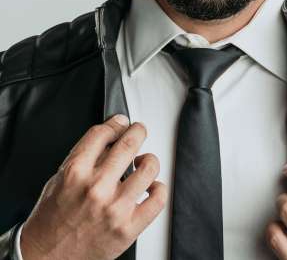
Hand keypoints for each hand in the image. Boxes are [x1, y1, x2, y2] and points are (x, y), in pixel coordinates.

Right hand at [20, 115, 167, 259]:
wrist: (45, 258)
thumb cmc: (50, 221)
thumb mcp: (58, 180)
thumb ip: (82, 158)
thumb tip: (108, 139)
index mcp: (75, 172)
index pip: (103, 134)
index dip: (115, 123)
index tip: (121, 122)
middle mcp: (97, 188)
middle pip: (129, 144)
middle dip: (137, 131)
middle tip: (138, 131)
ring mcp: (115, 208)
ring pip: (148, 167)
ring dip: (149, 159)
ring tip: (143, 162)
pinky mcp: (128, 228)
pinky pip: (157, 199)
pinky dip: (159, 188)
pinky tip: (150, 187)